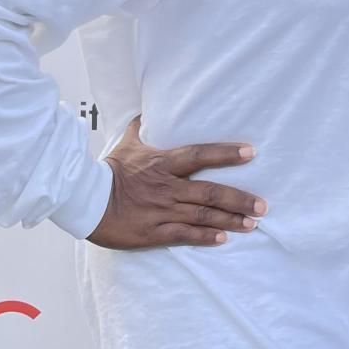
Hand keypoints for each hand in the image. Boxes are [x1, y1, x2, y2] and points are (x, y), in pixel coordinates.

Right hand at [87, 116, 265, 250]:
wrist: (85, 200)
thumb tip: (143, 109)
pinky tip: (223, 239)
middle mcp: (168, 187)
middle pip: (210, 192)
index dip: (226, 153)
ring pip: (202, 216)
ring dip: (230, 220)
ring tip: (253, 224)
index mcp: (163, 163)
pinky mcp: (153, 232)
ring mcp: (162, 211)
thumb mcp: (127, 144)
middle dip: (240, 199)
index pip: (200, 154)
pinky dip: (205, 237)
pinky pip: (184, 235)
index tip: (251, 152)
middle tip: (263, 205)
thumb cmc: (108, 170)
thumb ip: (140, 127)